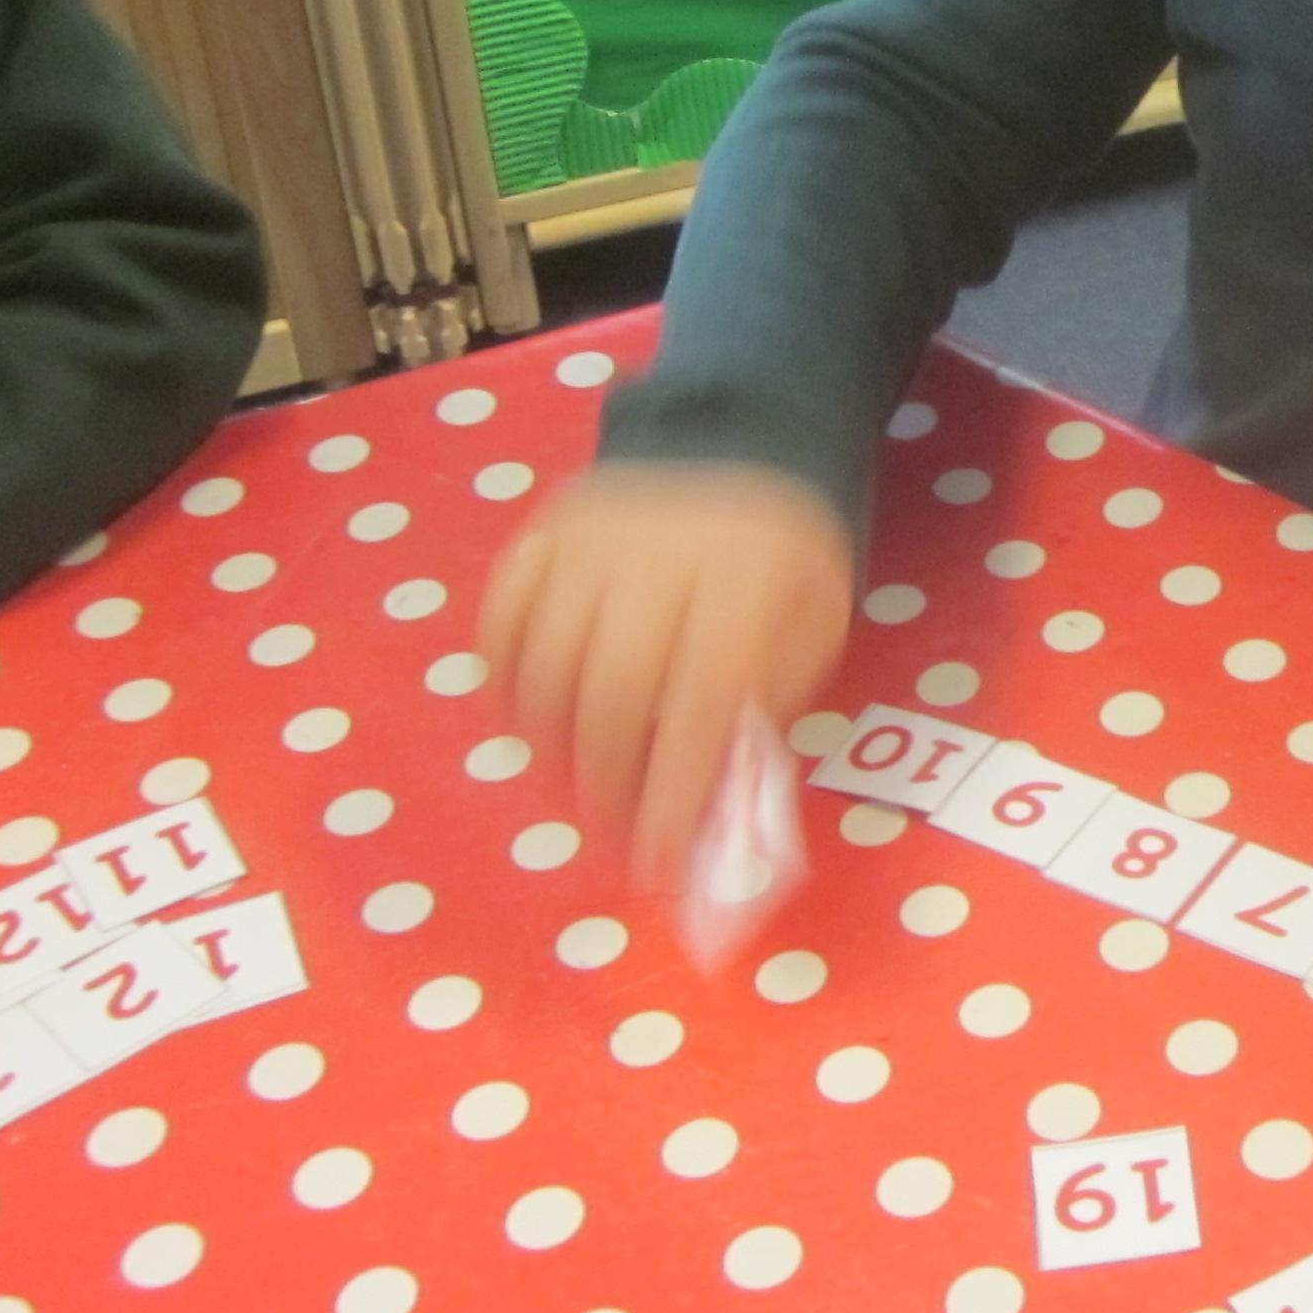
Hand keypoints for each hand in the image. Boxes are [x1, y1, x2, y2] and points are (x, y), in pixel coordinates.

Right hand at [481, 466, 853, 889]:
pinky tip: (532, 725)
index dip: (670, 793)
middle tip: (614, 838)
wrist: (746, 444)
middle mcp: (659, 556)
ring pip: (545, 662)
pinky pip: (500, 618)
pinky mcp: (544, 530)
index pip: (696, 703)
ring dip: (551, 747)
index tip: (654, 868)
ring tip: (576, 790)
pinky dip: (505, 683)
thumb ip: (761, 709)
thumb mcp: (811, 631)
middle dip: (606, 783)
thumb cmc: (785, 563)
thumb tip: (701, 806)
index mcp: (745, 579)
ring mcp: (591, 537)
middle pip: (610, 689)